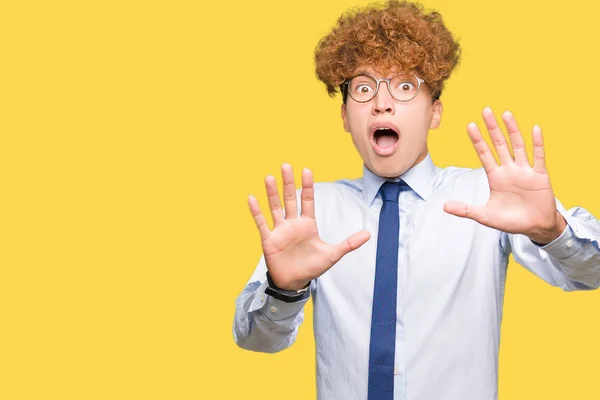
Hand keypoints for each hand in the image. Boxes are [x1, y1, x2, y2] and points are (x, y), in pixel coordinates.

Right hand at [248, 164, 370, 289]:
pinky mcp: (269, 240)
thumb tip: (368, 234)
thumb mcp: (332, 254)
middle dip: (289, 182)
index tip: (306, 170)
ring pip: (275, 207)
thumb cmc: (312, 267)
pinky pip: (261, 223)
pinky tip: (252, 198)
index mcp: (307, 224)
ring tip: (270, 178)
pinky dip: (256, 212)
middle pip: (290, 199)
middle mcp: (292, 224)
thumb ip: (349, 243)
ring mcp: (280, 230)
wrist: (294, 283)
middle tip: (286, 165)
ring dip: (272, 193)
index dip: (306, 186)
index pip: (307, 200)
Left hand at [444, 107, 566, 243]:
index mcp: (496, 177)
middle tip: (485, 110)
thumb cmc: (511, 221)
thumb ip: (466, 210)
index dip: (478, 140)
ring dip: (512, 130)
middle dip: (492, 128)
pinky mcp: (540, 176)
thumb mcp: (485, 216)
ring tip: (506, 114)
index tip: (470, 125)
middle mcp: (509, 170)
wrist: (535, 227)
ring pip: (518, 146)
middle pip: (499, 144)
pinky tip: (535, 129)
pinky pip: (539, 157)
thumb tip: (444, 206)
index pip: (484, 154)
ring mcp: (525, 171)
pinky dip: (538, 144)